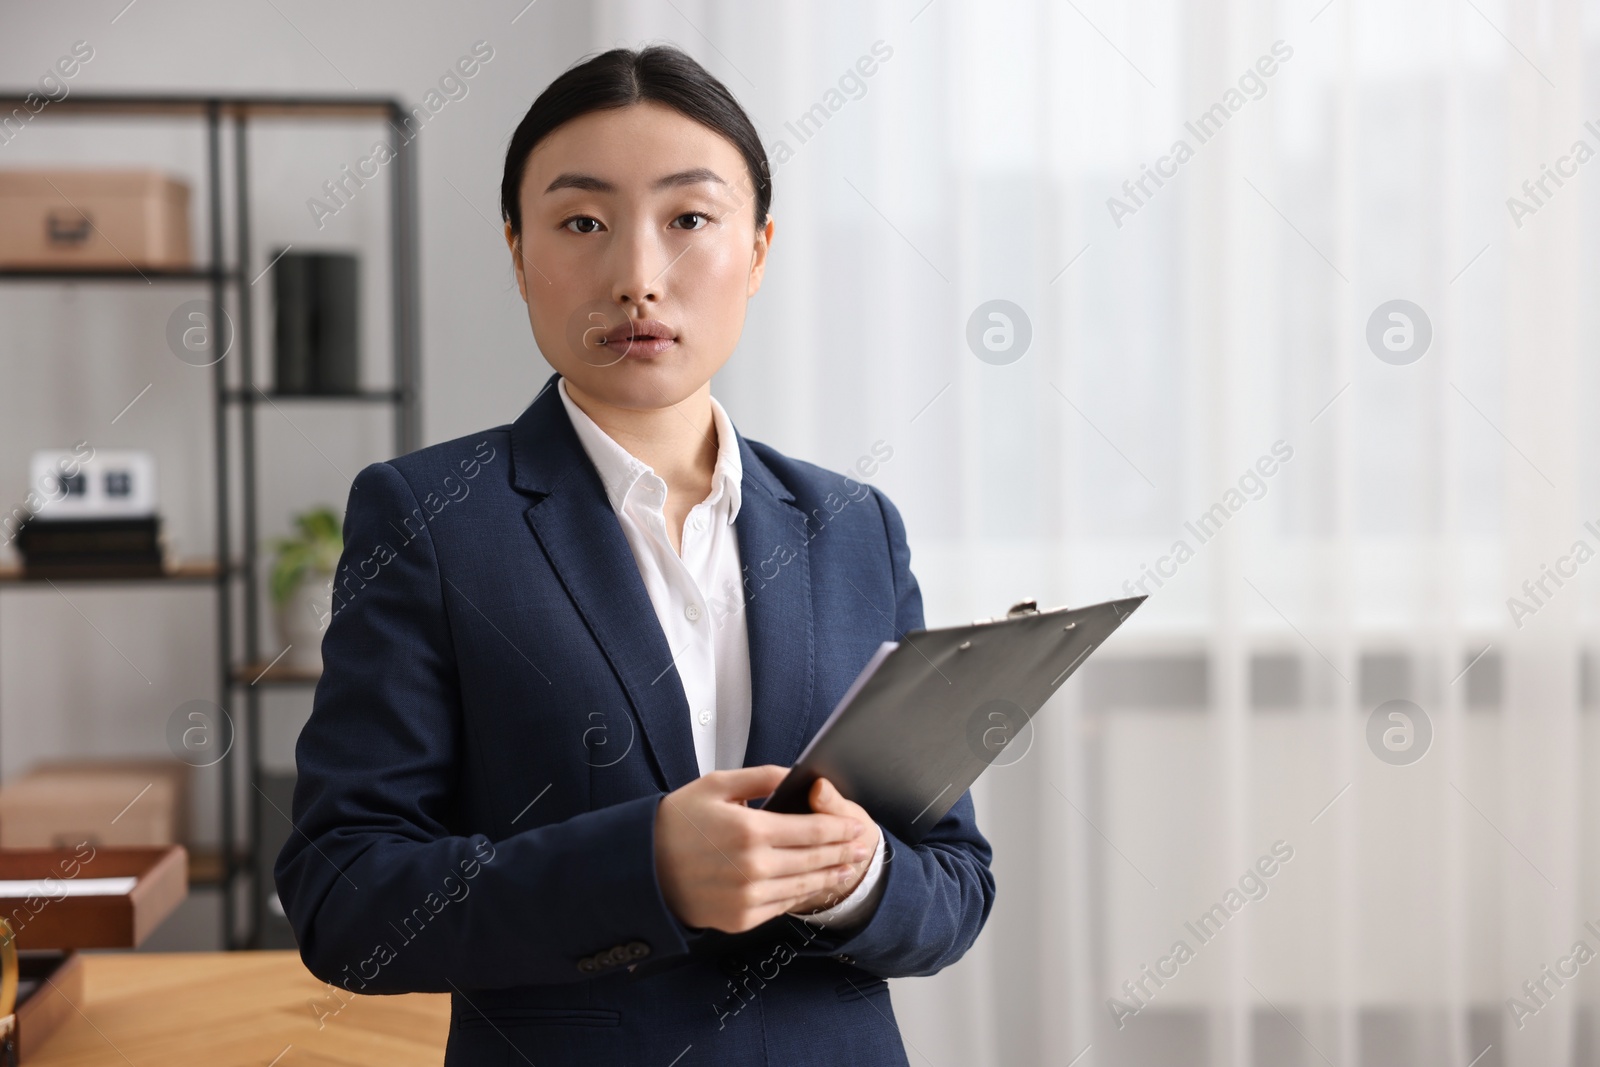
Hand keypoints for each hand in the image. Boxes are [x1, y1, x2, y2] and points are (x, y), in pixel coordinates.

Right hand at [653, 765, 868, 933]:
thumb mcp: (717, 784)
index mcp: (750, 831)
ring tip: (848, 868)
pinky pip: (783, 905)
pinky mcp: (741, 918)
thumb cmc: (677, 822)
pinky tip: (815, 885)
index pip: (812, 831)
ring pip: (803, 886)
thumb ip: (761, 777)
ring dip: (830, 876)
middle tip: (861, 846)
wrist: (643, 869)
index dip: (839, 829)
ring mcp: (749, 897)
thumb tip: (795, 774)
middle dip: (842, 852)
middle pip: (814, 859)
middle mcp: (754, 868)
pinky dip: (803, 895)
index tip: (855, 825)